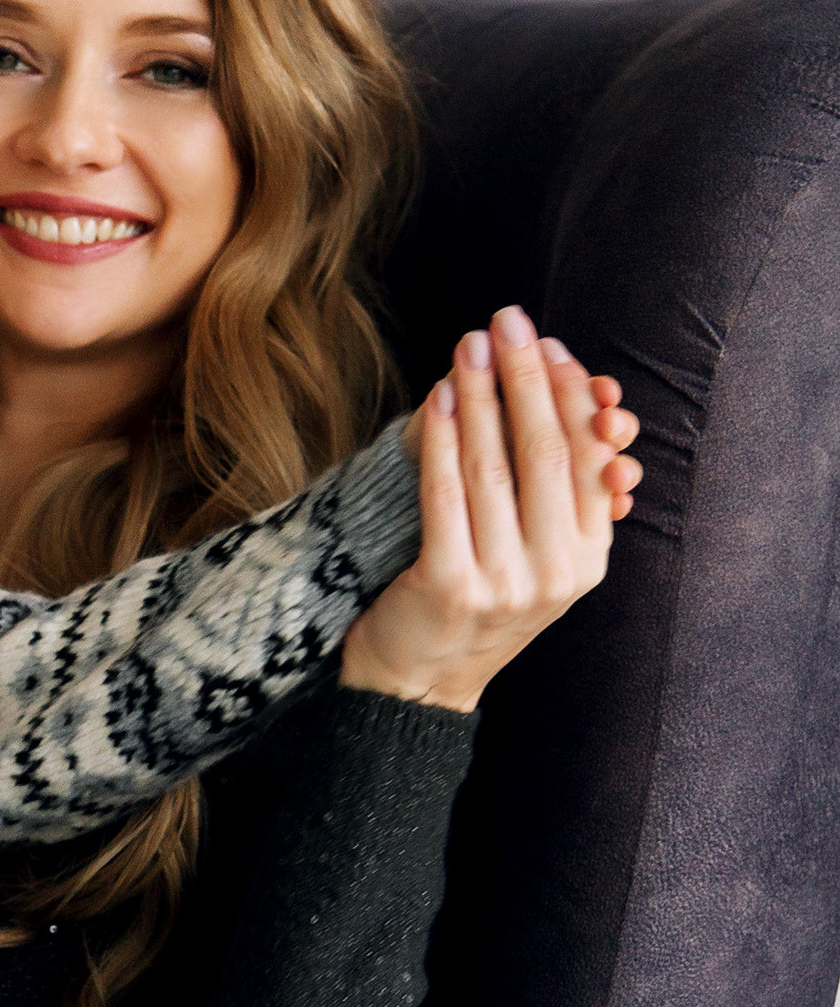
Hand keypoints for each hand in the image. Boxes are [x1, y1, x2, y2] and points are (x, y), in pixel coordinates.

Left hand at [342, 306, 644, 711]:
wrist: (417, 684)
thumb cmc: (469, 604)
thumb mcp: (528, 556)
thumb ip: (548, 496)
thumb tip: (551, 394)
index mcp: (589, 558)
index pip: (589, 459)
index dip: (569, 395)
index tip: (547, 344)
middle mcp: (559, 572)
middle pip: (547, 453)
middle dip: (527, 379)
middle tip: (507, 322)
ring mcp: (509, 582)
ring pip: (496, 468)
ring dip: (482, 397)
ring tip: (468, 347)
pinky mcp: (453, 585)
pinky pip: (447, 495)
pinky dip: (443, 441)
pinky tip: (438, 400)